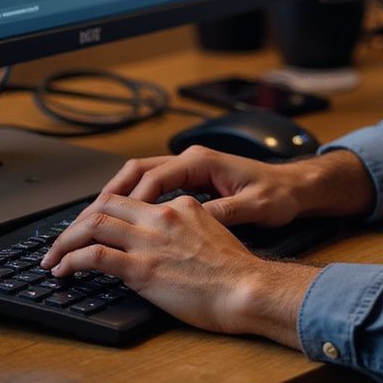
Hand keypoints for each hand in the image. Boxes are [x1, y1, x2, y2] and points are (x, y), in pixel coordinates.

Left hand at [40, 192, 318, 339]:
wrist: (246, 287)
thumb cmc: (236, 270)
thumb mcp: (214, 232)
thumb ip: (188, 226)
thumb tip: (170, 238)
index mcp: (181, 204)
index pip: (135, 198)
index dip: (108, 210)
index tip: (95, 224)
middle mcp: (162, 215)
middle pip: (108, 203)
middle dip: (79, 219)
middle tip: (64, 238)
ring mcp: (150, 240)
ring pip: (94, 224)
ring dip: (66, 239)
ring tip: (53, 256)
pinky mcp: (142, 268)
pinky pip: (95, 256)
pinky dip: (72, 260)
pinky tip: (63, 269)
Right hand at [100, 145, 303, 227]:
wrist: (296, 187)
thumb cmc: (278, 194)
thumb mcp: (253, 207)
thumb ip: (222, 212)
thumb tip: (191, 222)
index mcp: (203, 161)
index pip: (153, 178)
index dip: (129, 201)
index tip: (109, 224)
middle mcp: (193, 159)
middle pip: (138, 171)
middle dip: (111, 194)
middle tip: (86, 221)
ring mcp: (191, 167)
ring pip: (143, 176)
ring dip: (119, 196)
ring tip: (95, 222)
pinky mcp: (193, 180)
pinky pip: (154, 186)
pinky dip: (135, 200)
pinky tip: (124, 221)